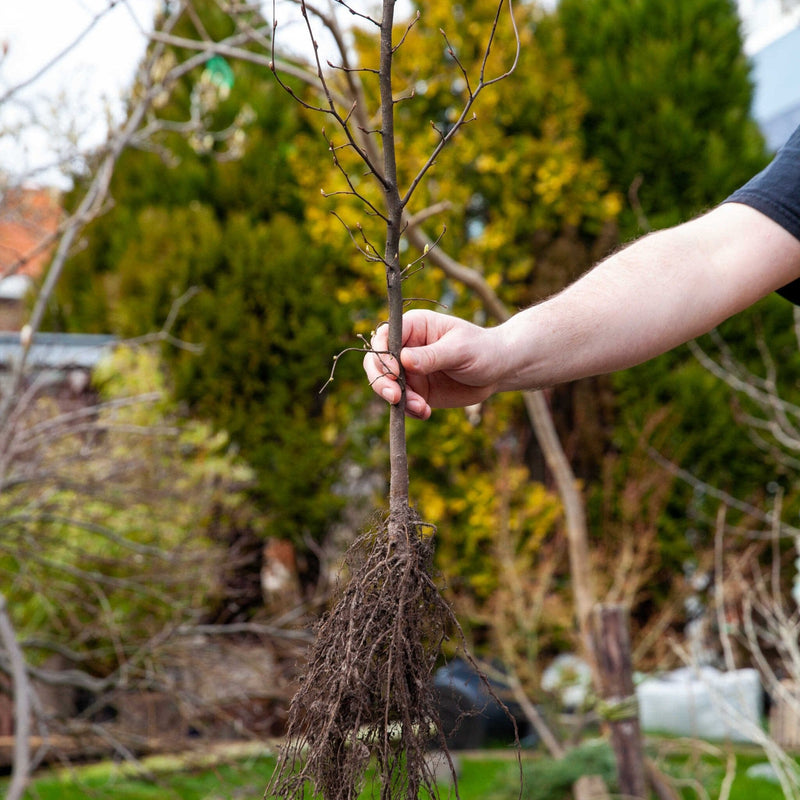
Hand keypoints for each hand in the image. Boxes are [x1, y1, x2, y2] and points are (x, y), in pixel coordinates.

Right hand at [363, 309, 501, 419]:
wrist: (498, 370)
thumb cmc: (482, 349)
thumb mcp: (459, 350)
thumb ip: (432, 356)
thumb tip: (404, 360)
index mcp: (414, 326)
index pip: (384, 336)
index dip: (383, 355)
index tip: (395, 372)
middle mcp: (406, 348)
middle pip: (376, 362)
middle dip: (381, 381)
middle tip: (395, 397)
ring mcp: (410, 371)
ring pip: (386, 386)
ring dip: (399, 400)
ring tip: (421, 408)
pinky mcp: (417, 391)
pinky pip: (403, 403)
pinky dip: (409, 410)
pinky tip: (425, 412)